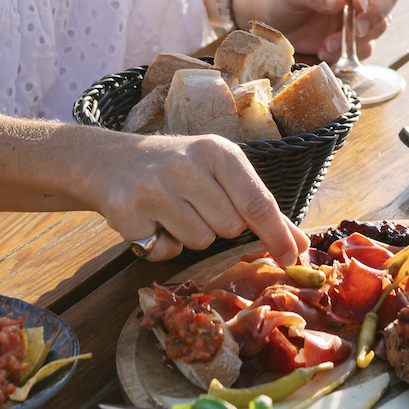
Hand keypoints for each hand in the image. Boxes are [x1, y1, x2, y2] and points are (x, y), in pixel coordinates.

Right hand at [85, 132, 307, 265]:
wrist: (110, 160)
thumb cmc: (178, 167)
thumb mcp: (220, 171)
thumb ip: (259, 207)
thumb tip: (298, 244)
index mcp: (217, 151)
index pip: (256, 200)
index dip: (276, 234)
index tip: (292, 258)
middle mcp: (187, 165)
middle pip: (229, 227)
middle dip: (218, 225)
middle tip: (196, 204)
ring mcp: (155, 188)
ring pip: (199, 242)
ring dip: (190, 235)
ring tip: (172, 209)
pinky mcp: (128, 212)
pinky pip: (165, 251)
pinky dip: (162, 244)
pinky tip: (151, 220)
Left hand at [238, 0, 397, 64]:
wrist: (266, 19)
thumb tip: (340, 1)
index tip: (358, 7)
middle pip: (386, 0)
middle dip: (376, 16)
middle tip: (358, 30)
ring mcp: (354, 18)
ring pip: (377, 27)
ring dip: (356, 40)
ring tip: (327, 45)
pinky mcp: (349, 40)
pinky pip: (364, 49)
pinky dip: (349, 54)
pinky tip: (325, 52)